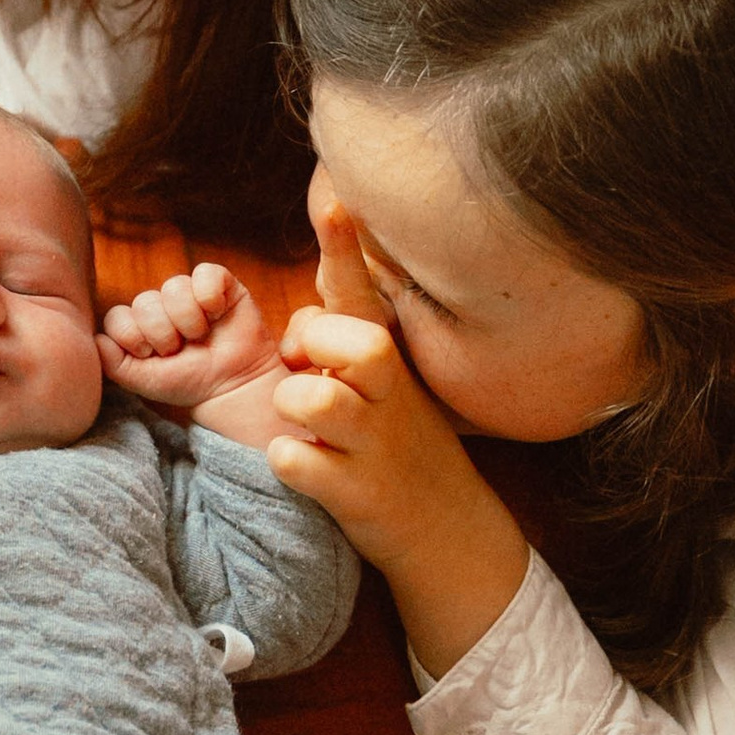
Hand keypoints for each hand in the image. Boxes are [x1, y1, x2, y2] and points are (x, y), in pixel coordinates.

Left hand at [103, 262, 287, 444]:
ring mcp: (188, 292)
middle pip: (144, 303)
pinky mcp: (219, 283)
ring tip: (201, 336)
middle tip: (181, 350)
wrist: (231, 386)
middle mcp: (161, 304)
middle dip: (163, 334)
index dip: (133, 338)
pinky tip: (218, 314)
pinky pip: (206, 273)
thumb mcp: (143, 380)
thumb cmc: (188, 382)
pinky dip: (211, 296)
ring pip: (173, 288)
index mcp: (138, 324)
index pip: (117, 317)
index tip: (152, 357)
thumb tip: (97, 338)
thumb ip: (113, 363)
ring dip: (189, 320)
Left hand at [265, 202, 528, 670]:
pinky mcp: (358, 493)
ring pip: (313, 400)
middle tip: (307, 372)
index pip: (362, 294)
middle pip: (351, 340)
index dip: (345, 249)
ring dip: (292, 408)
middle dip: (314, 345)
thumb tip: (307, 309)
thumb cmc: (400, 443)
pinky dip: (286, 462)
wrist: (448, 531)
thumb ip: (348, 339)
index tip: (333, 203)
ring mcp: (376, 445)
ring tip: (304, 426)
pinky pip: (295, 460)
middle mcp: (389, 396)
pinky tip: (303, 467)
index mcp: (389, 362)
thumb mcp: (389, 385)